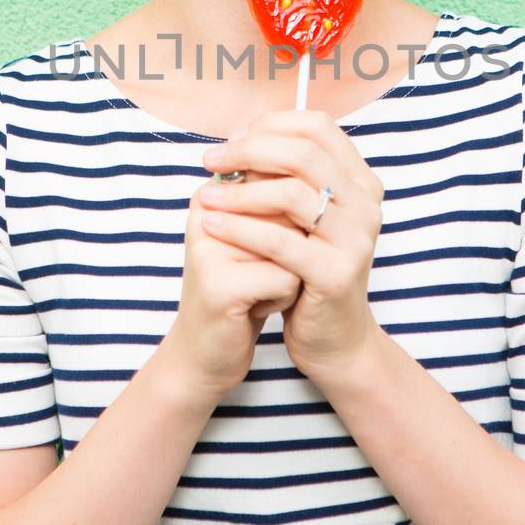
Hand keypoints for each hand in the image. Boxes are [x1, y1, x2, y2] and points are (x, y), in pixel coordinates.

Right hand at [167, 178, 303, 404]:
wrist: (208, 352)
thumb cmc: (245, 289)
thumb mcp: (261, 237)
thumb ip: (281, 201)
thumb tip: (319, 172)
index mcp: (213, 192)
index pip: (280, 181)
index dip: (291, 221)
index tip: (264, 248)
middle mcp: (205, 211)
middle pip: (290, 212)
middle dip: (294, 247)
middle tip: (263, 271)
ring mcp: (209, 247)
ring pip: (293, 244)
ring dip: (290, 272)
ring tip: (259, 288)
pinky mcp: (219, 285)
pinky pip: (287, 279)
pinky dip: (284, 298)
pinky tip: (255, 308)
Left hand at [199, 110, 384, 380]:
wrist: (334, 339)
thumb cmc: (309, 270)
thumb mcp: (302, 217)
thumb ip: (285, 177)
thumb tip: (238, 138)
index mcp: (360, 180)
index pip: (317, 127)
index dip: (270, 126)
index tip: (233, 141)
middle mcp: (366, 204)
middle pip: (303, 153)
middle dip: (248, 151)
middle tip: (210, 160)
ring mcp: (356, 239)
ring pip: (291, 194)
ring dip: (240, 191)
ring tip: (205, 196)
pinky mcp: (336, 274)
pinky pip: (280, 242)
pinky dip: (240, 229)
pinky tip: (212, 224)